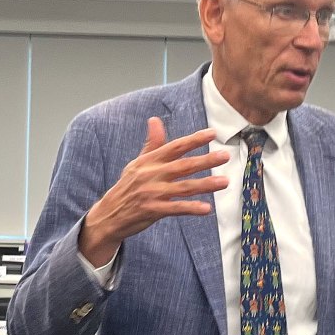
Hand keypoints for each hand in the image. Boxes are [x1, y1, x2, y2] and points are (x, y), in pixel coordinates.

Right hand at [79, 117, 229, 265]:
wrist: (109, 214)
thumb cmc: (128, 187)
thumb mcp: (138, 163)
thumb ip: (152, 144)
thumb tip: (155, 119)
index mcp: (149, 161)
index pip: (175, 147)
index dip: (194, 140)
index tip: (212, 133)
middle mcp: (151, 174)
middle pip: (183, 166)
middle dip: (205, 160)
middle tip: (225, 155)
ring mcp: (152, 193)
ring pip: (183, 187)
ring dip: (205, 184)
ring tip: (224, 181)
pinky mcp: (153, 210)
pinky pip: (175, 208)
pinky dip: (191, 208)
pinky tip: (206, 208)